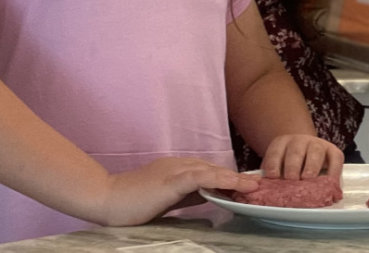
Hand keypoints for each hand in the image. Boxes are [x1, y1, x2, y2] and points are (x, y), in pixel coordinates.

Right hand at [94, 157, 257, 226]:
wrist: (106, 199)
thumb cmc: (133, 202)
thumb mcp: (168, 197)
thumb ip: (189, 194)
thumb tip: (211, 194)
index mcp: (178, 169)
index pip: (211, 171)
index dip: (231, 178)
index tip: (250, 186)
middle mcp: (180, 165)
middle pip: (215, 169)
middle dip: (239, 177)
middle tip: (262, 186)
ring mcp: (175, 170)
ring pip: (212, 171)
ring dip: (236, 178)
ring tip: (256, 186)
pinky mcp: (171, 180)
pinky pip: (201, 177)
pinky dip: (220, 179)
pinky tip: (235, 185)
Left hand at [260, 134, 343, 179]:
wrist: (306, 152)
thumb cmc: (288, 166)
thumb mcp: (276, 166)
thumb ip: (270, 177)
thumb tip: (262, 189)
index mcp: (281, 143)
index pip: (275, 152)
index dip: (273, 164)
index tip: (273, 176)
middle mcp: (300, 141)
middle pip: (295, 152)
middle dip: (293, 165)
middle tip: (292, 178)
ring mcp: (318, 144)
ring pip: (315, 152)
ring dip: (311, 166)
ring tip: (308, 179)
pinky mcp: (333, 151)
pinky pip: (336, 159)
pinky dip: (334, 170)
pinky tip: (330, 182)